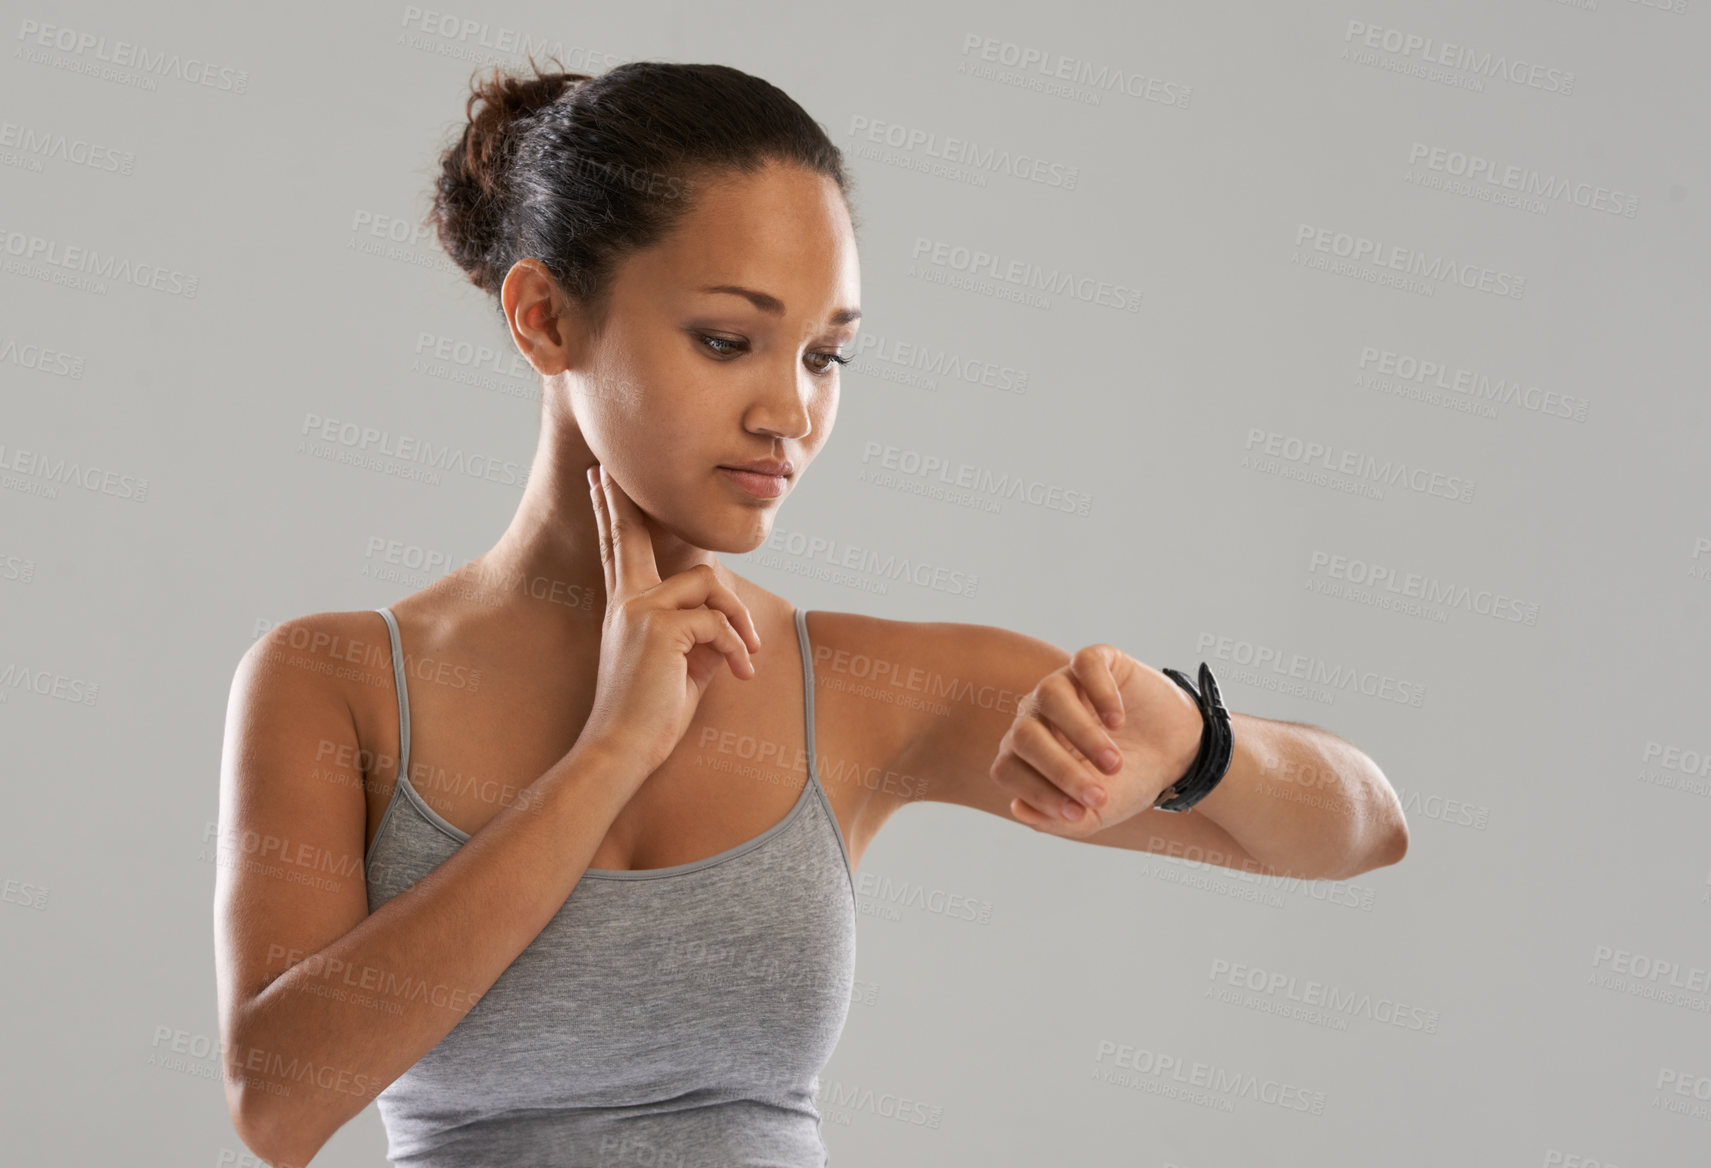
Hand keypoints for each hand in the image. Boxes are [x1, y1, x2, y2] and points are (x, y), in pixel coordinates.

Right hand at [577, 463, 762, 774]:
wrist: (623, 749)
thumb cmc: (653, 716)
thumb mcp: (684, 666)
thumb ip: (702, 635)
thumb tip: (729, 623)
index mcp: (627, 607)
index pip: (620, 549)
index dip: (613, 511)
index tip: (599, 477)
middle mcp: (627, 601)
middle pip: (629, 533)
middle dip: (621, 498)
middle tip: (604, 466)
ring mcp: (639, 610)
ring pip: (708, 581)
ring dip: (738, 616)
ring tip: (747, 654)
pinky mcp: (660, 628)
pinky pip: (718, 621)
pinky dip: (738, 648)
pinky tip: (741, 674)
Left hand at [991, 644, 1204, 838]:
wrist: (1173, 754)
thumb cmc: (1125, 783)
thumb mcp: (1095, 813)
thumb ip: (1057, 820)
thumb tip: (1018, 809)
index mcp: (1026, 753)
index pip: (1007, 769)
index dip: (1037, 793)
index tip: (1081, 812)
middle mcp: (1036, 715)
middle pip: (1023, 735)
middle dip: (1059, 769)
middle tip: (1101, 793)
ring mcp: (1064, 683)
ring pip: (1050, 695)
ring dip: (1081, 734)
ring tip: (1114, 762)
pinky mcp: (1096, 661)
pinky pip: (1084, 663)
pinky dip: (1100, 693)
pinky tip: (1118, 722)